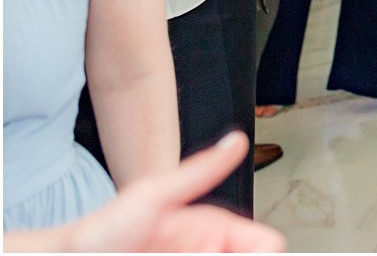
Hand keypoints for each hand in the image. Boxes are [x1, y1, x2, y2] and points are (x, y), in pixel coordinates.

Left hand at [61, 132, 284, 251]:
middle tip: (191, 252)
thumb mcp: (153, 195)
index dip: (262, 251)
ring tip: (167, 251)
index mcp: (213, 230)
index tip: (238, 250)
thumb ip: (199, 172)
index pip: (265, 243)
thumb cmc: (102, 231)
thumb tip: (236, 141)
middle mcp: (208, 253)